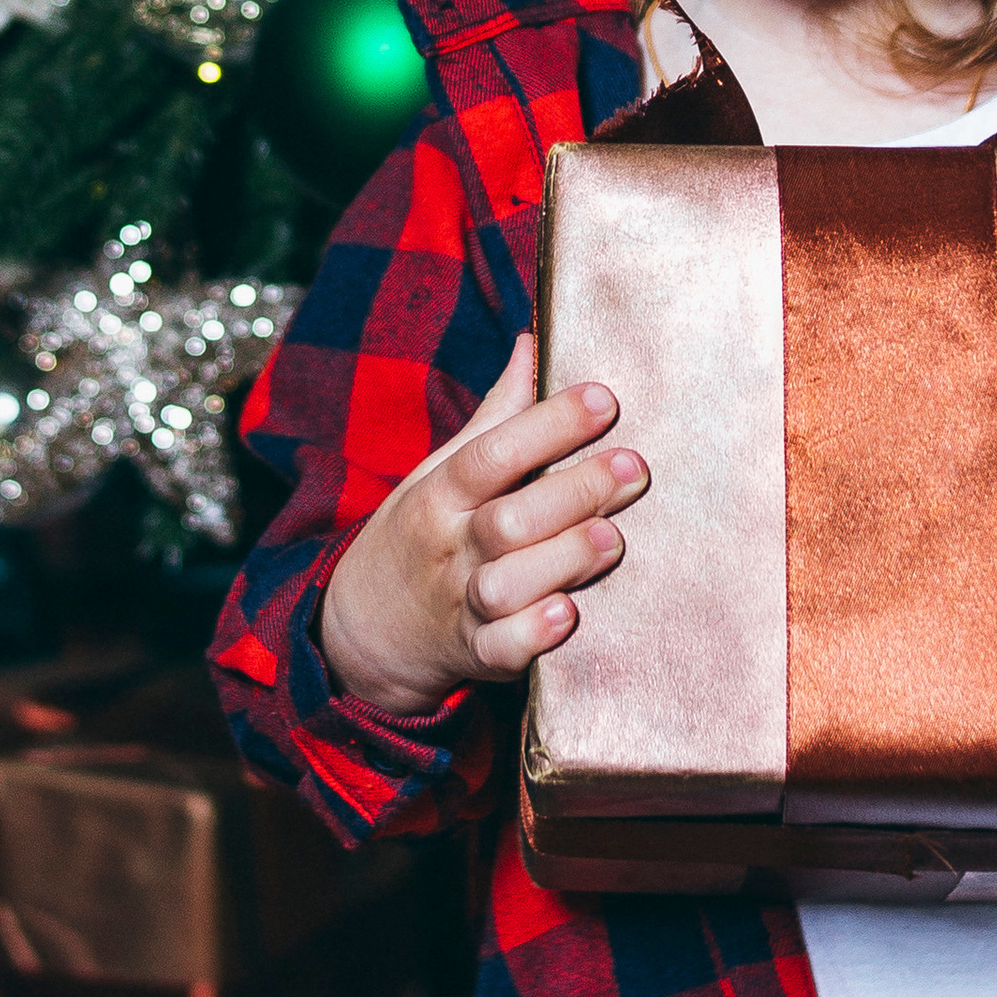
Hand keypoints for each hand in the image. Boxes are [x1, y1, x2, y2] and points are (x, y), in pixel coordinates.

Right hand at [319, 337, 647, 722]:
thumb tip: (533, 342)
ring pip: (506, 584)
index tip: (605, 399)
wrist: (364, 628)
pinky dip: (532, 635)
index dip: (550, 424)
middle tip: (632, 468)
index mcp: (441, 492)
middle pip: (507, 518)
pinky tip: (568, 614)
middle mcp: (450, 546)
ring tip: (614, 538)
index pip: (492, 453)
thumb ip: (495, 416)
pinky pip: (500, 650)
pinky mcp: (474, 653)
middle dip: (573, 491)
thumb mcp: (439, 471)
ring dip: (562, 560)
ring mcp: (460, 603)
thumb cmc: (422, 532)